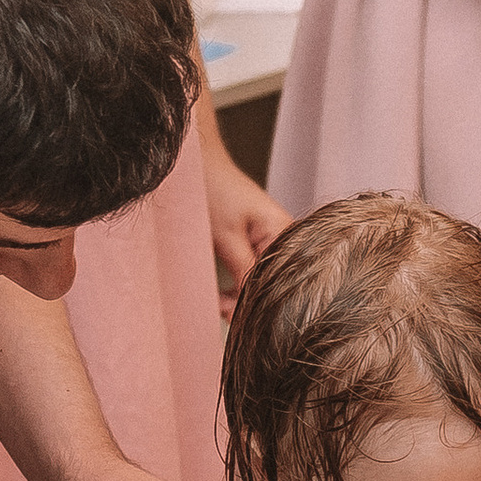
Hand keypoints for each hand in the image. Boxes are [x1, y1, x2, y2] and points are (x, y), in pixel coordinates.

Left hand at [199, 122, 287, 318]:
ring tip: (218, 303)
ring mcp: (267, 240)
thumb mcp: (227, 237)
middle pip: (274, 282)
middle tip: (222, 312)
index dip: (261, 300)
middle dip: (249, 300)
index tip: (235, 315)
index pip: (283, 280)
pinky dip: (236, 283)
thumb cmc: (214, 190)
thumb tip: (255, 304)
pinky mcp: (252, 242)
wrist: (195, 165)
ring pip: (260, 279)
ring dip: (239, 294)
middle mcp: (282, 238)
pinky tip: (222, 294)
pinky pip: (250, 270)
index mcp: (285, 233)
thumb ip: (245, 271)